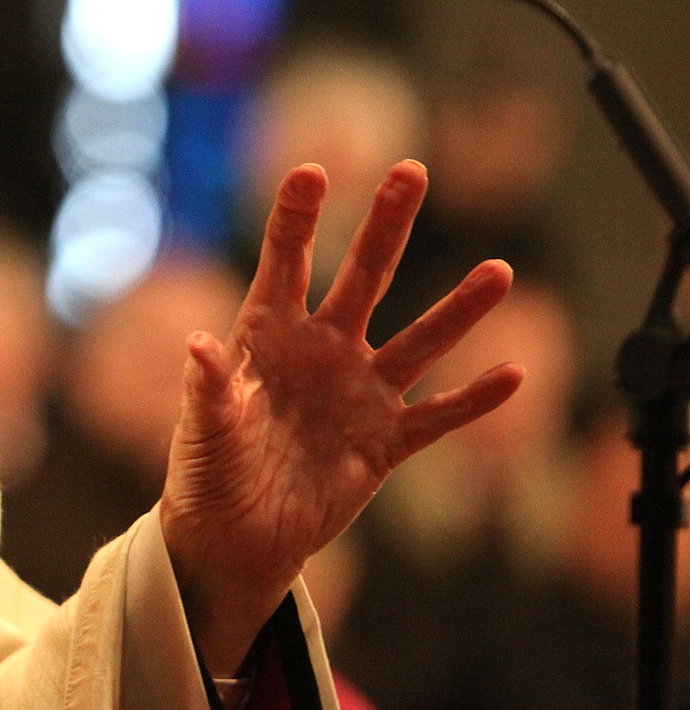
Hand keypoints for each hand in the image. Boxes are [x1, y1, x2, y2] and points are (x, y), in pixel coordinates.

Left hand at [158, 160, 522, 674]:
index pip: (284, 263)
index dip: (297, 218)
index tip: (312, 171)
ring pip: (416, 343)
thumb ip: (210, 389)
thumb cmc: (206, 474)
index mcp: (266, 336)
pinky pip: (437, 418)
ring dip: (458, 310)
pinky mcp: (384, 445)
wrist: (234, 537)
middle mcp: (320, 352)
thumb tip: (198, 344)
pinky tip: (512, 376)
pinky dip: (473, 402)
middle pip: (361, 278)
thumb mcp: (204, 432)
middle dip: (386, 226)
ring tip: (499, 272)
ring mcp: (357, 395)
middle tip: (412, 172)